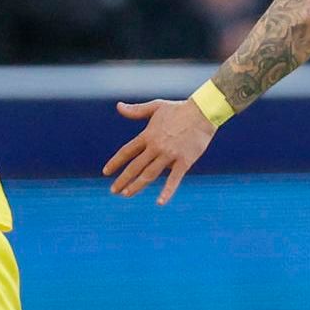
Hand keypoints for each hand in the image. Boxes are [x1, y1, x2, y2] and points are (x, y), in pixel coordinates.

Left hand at [103, 99, 217, 203]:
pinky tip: (160, 202)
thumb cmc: (179, 109)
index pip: (127, 151)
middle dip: (122, 179)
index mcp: (148, 135)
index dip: (115, 162)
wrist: (203, 112)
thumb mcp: (155, 107)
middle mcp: (156, 147)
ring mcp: (170, 155)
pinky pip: (174, 179)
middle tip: (113, 190)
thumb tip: (118, 106)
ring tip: (126, 194)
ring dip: (137, 186)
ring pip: (149, 174)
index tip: (106, 172)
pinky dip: (167, 192)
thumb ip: (136, 110)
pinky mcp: (184, 162)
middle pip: (135, 166)